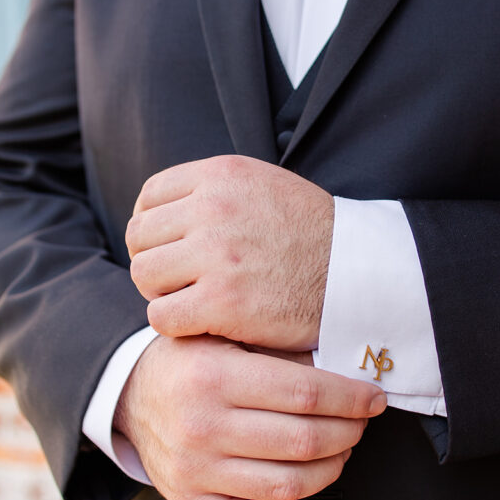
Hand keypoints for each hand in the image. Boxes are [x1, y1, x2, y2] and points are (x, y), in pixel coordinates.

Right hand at [114, 334, 385, 499]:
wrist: (131, 393)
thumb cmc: (192, 360)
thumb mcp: (227, 337)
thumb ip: (281, 353)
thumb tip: (348, 369)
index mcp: (213, 377)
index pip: (306, 394)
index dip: (352, 399)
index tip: (374, 398)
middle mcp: (201, 428)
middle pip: (304, 442)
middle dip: (349, 432)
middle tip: (360, 422)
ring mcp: (193, 472)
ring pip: (288, 487)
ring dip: (329, 469)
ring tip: (339, 449)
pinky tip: (296, 484)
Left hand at [126, 156, 333, 349]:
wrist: (360, 272)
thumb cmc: (313, 234)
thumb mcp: (265, 186)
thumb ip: (215, 190)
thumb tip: (163, 210)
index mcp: (221, 175)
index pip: (150, 196)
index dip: (152, 226)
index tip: (167, 248)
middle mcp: (213, 208)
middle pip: (140, 236)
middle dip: (154, 260)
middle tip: (178, 280)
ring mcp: (217, 255)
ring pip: (144, 275)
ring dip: (162, 292)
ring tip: (190, 300)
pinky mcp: (223, 301)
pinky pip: (162, 315)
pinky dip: (174, 323)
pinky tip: (199, 323)